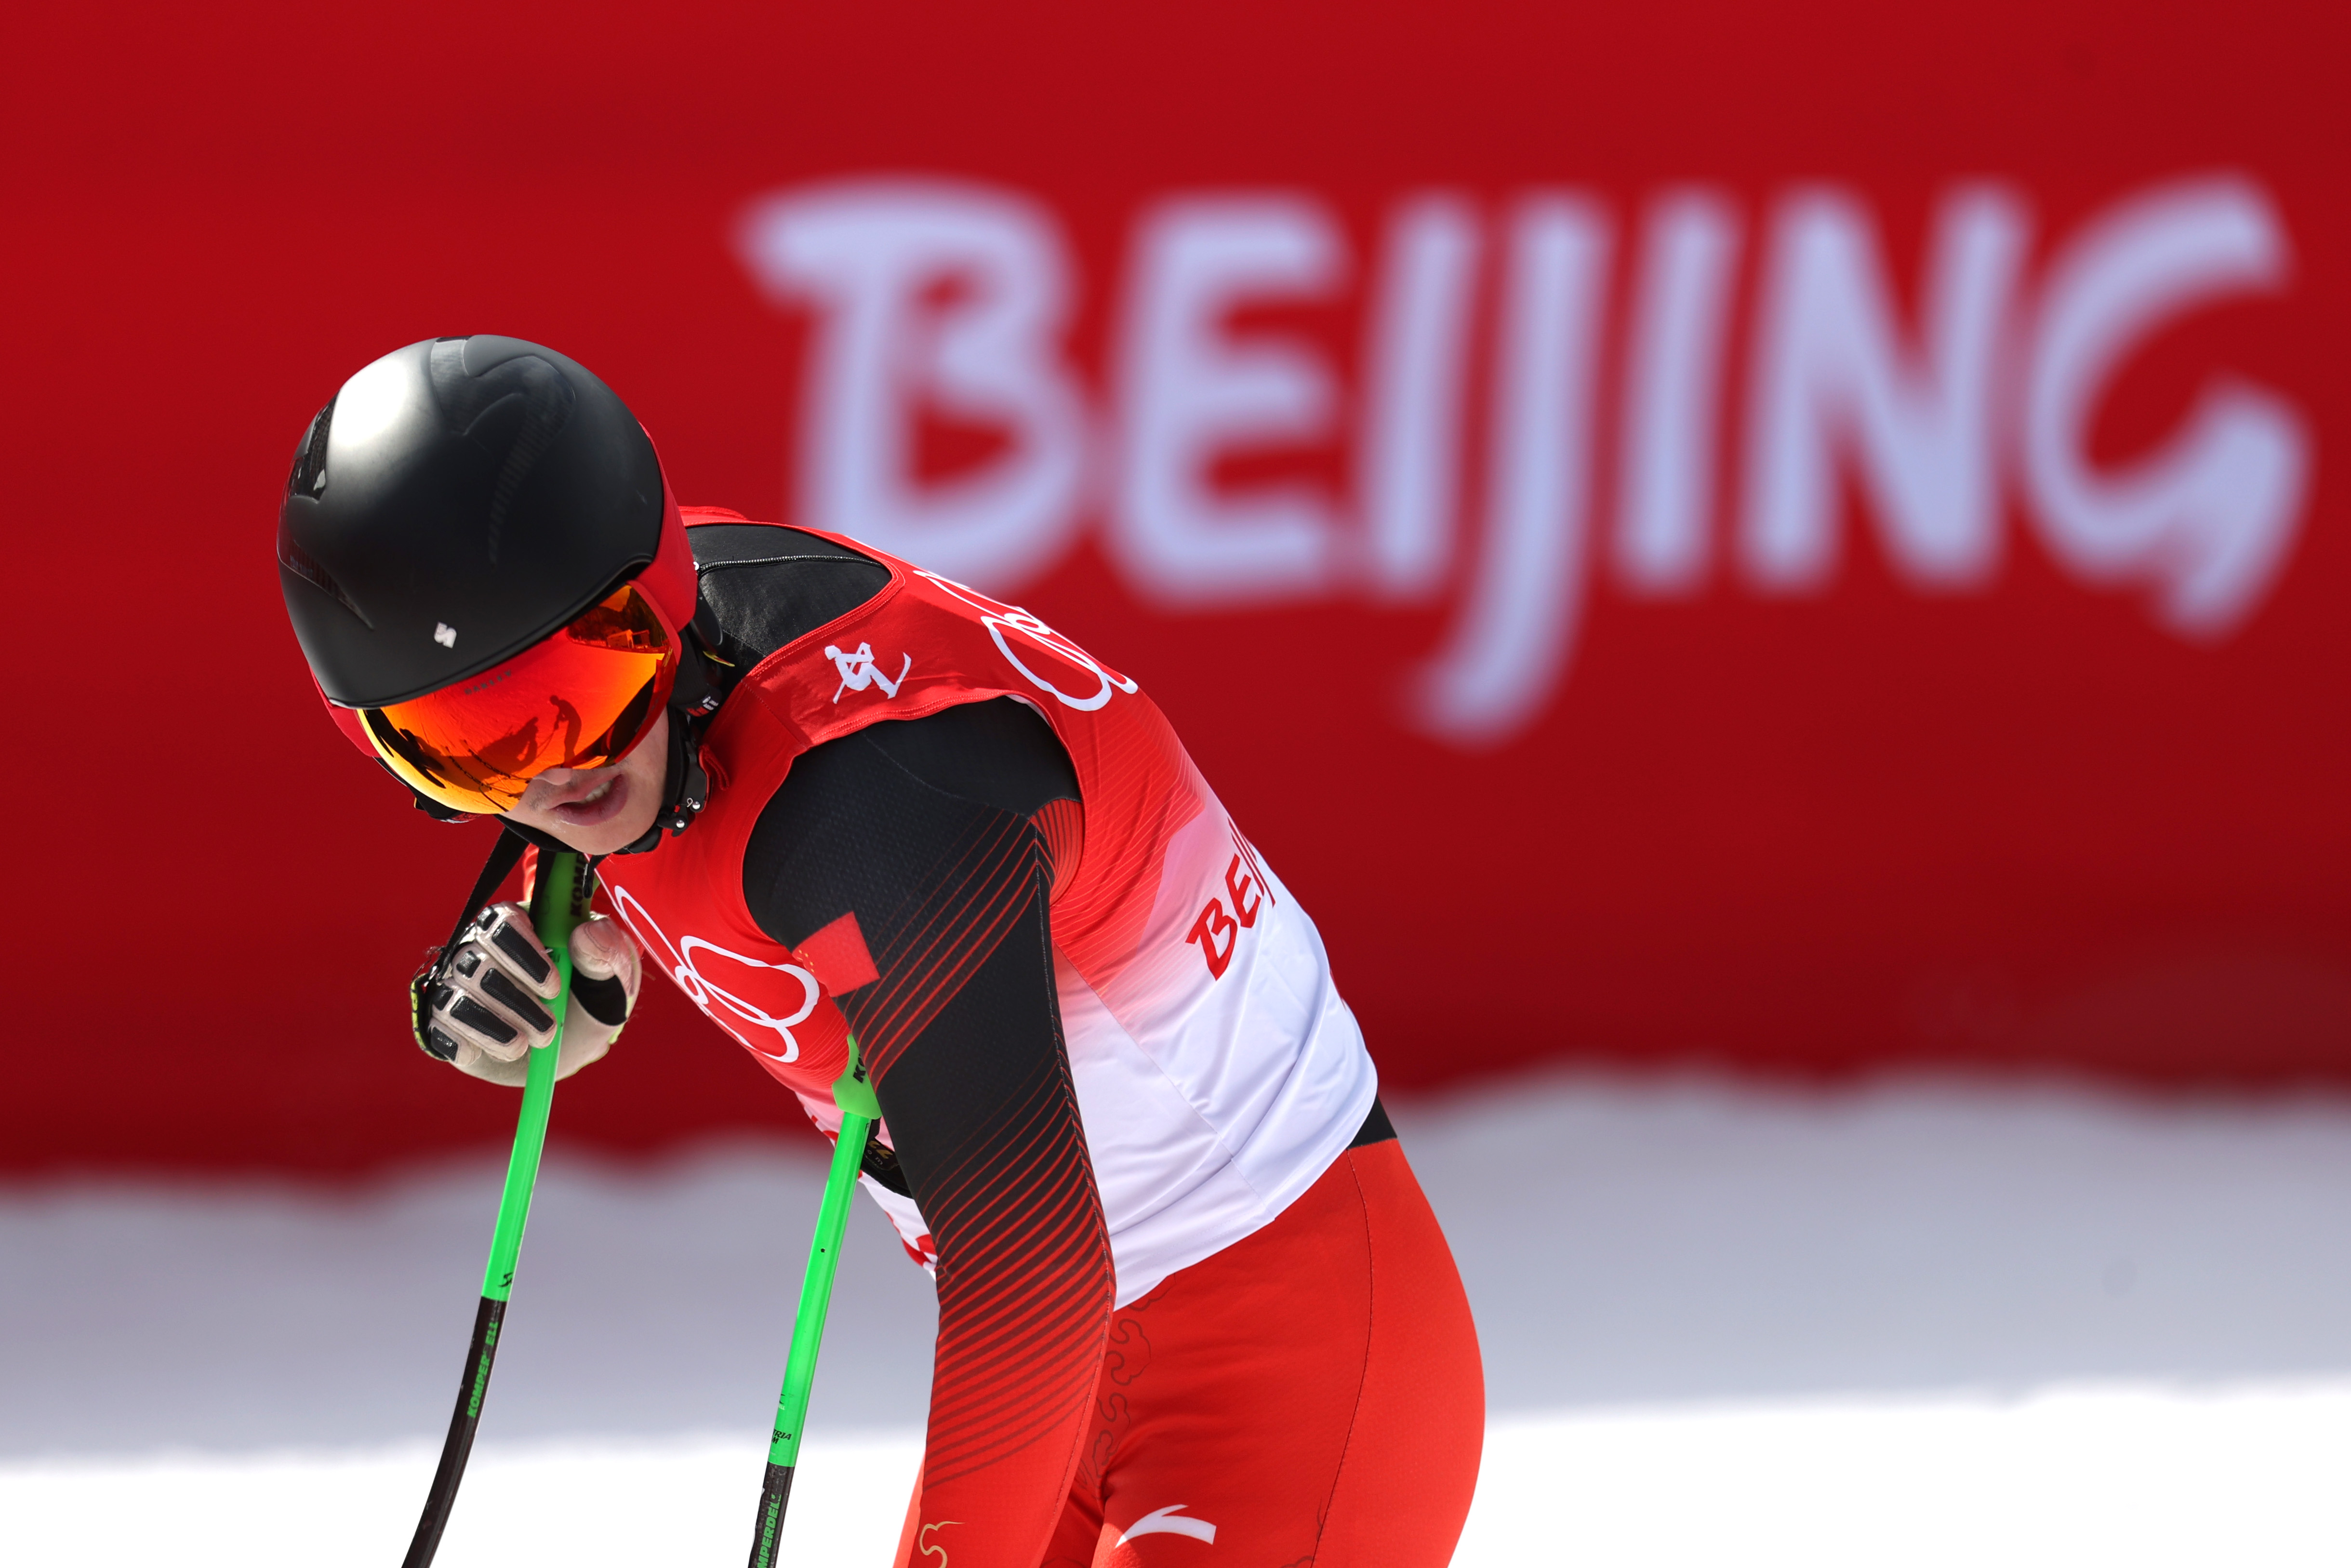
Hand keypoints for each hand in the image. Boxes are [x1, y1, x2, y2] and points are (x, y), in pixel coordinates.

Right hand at [416, 902, 641, 1084]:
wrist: (573, 1040)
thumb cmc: (591, 995)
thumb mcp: (612, 976)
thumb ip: (607, 952)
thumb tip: (585, 935)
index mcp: (517, 925)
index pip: (501, 922)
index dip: (522, 953)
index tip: (553, 986)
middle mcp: (479, 950)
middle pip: (475, 965)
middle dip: (514, 1001)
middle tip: (550, 1029)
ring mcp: (457, 987)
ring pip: (454, 1000)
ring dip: (494, 1028)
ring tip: (529, 1044)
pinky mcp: (446, 1023)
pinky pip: (439, 1030)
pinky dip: (468, 1044)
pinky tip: (500, 1051)